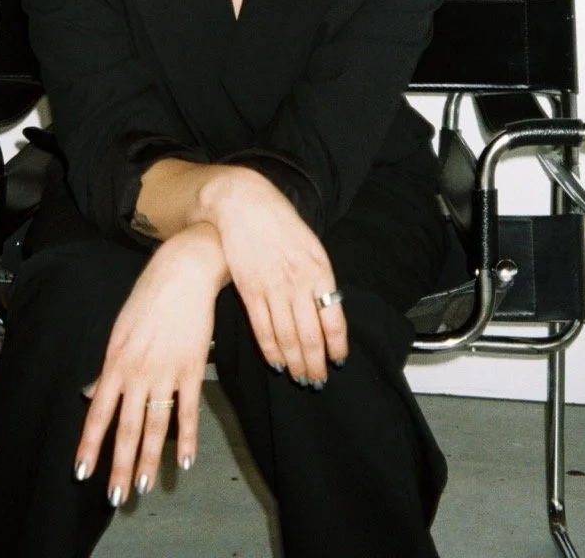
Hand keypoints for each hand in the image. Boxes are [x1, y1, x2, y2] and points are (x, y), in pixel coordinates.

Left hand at [74, 222, 226, 506]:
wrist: (183, 272)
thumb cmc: (149, 296)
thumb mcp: (119, 329)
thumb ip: (106, 366)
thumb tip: (91, 393)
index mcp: (116, 361)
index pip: (98, 412)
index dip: (90, 444)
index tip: (82, 472)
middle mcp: (139, 372)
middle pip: (127, 428)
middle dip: (120, 465)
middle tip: (116, 496)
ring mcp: (166, 372)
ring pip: (155, 426)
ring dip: (150, 459)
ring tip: (144, 485)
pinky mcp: (192, 368)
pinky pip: (188, 411)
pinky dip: (187, 438)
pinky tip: (185, 460)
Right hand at [207, 168, 347, 385]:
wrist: (245, 204)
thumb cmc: (281, 223)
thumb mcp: (312, 245)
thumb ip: (320, 277)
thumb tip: (328, 308)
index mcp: (319, 271)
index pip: (333, 319)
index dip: (336, 346)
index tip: (339, 361)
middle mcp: (298, 282)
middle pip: (310, 335)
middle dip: (315, 363)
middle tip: (318, 381)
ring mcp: (272, 288)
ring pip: (286, 337)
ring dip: (295, 362)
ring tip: (301, 378)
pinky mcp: (249, 290)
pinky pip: (262, 328)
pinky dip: (270, 350)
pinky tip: (277, 363)